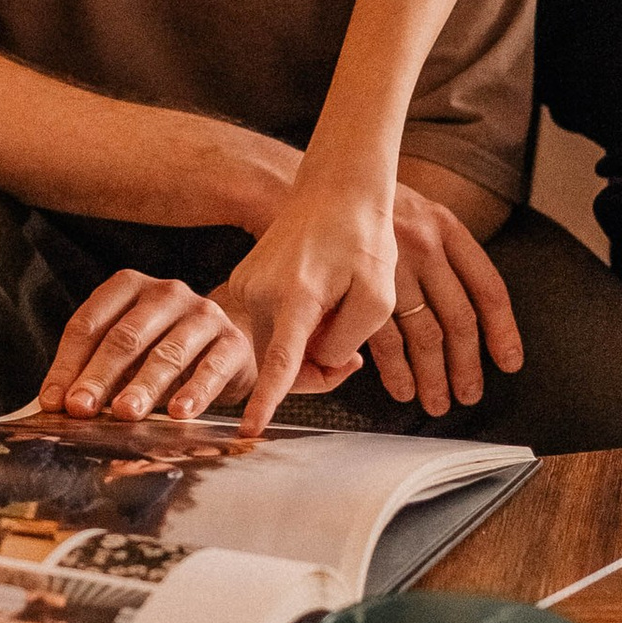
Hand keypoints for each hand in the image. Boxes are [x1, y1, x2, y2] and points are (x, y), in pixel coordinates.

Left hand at [36, 272, 257, 422]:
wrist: (225, 349)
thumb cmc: (161, 351)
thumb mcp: (125, 355)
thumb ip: (92, 371)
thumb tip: (56, 405)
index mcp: (129, 286)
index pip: (89, 323)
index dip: (68, 365)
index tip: (54, 403)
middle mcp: (167, 293)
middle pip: (125, 336)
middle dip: (99, 376)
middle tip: (81, 409)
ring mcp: (203, 314)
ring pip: (168, 353)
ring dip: (143, 386)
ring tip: (124, 414)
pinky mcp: (234, 342)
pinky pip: (212, 368)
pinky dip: (194, 393)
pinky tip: (178, 414)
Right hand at [214, 179, 401, 432]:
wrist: (336, 190)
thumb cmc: (363, 239)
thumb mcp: (376, 297)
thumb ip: (347, 341)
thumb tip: (318, 361)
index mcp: (297, 296)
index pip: (280, 363)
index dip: (267, 401)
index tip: (250, 431)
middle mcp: (260, 291)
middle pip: (282, 363)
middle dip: (317, 369)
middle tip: (354, 355)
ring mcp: (247, 285)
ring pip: (276, 346)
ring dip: (307, 348)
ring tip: (338, 315)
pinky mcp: (245, 281)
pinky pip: (271, 326)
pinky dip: (296, 328)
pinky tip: (320, 301)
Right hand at [351, 186, 524, 417]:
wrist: (318, 188)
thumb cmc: (371, 210)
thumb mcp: (419, 215)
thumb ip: (445, 257)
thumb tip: (467, 321)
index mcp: (444, 227)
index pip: (488, 288)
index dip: (503, 331)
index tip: (510, 362)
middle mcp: (423, 244)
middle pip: (459, 319)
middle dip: (466, 365)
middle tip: (468, 394)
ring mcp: (390, 266)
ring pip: (424, 334)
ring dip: (432, 375)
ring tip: (437, 401)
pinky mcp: (356, 284)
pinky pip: (384, 337)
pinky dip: (395, 368)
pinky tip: (403, 387)